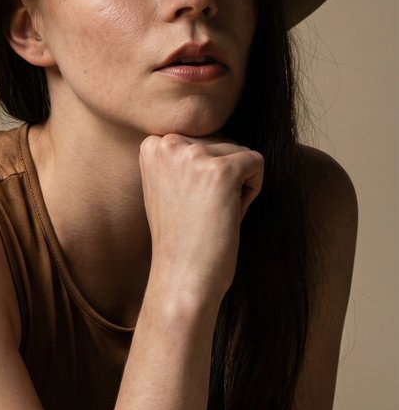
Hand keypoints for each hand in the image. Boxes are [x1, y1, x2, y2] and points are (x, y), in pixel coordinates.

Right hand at [139, 133, 263, 299]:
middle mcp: (169, 143)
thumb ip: (183, 156)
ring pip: (240, 152)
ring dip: (236, 185)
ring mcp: (195, 156)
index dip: (203, 172)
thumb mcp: (169, 185)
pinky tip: (229, 215)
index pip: (201, 137)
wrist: (182, 277)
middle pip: (222, 141)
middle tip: (201, 212)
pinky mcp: (222, 171)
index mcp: (152, 144)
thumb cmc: (181, 238)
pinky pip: (256, 163)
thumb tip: (218, 132)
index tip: (187, 202)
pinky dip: (252, 191)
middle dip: (221, 176)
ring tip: (212, 215)